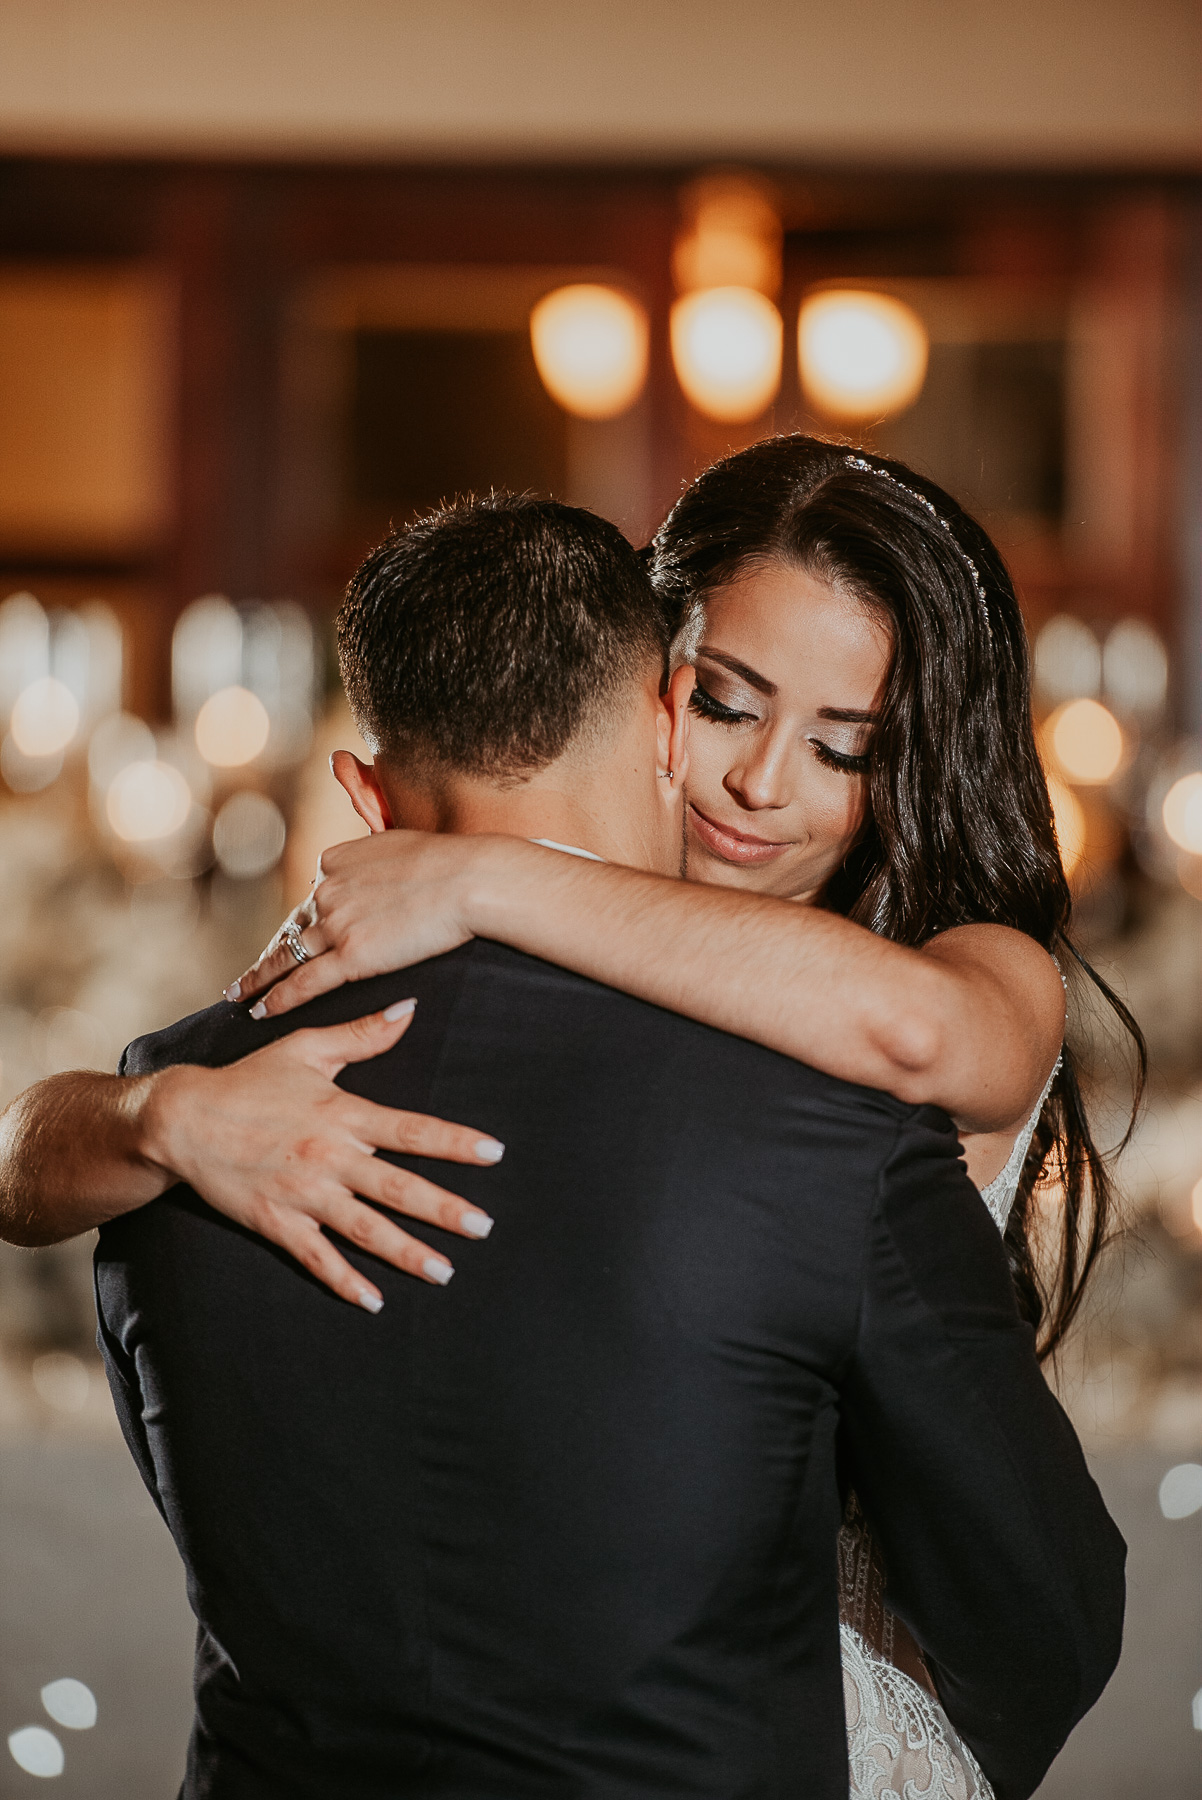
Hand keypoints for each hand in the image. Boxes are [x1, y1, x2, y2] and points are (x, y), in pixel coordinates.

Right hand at [143, 1002, 503, 1309]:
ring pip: (366, 1230)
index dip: (456, 1142)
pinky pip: (317, 1257)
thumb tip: (411, 1008)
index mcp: (342, 1114)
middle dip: (445, 1210)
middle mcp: (329, 1157)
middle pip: (399, 1188)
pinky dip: (345, 1281)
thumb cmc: (248, 1080)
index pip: (412, 1130)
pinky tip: (374, 1301)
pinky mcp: (276, 1221)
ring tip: (445, 1272)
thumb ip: (363, 1034)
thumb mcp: (306, 1048)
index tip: (495, 1154)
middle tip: (484, 1227)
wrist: (182, 1118)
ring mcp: (303, 1194)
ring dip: (408, 1253)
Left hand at [228, 831, 505, 1018]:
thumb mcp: (402, 845)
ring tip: (241, 995)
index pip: (315, 894)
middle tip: (245, 977)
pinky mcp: (352, 957)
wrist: (470, 880)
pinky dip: (279, 999)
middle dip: (270, 954)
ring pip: (288, 956)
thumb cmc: (451, 863)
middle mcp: (328, 890)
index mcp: (337, 859)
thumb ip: (380, 860)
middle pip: (293, 928)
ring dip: (260, 979)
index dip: (306, 919)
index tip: (296, 936)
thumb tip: (383, 867)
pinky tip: (263, 1011)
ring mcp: (336, 924)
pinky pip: (306, 982)